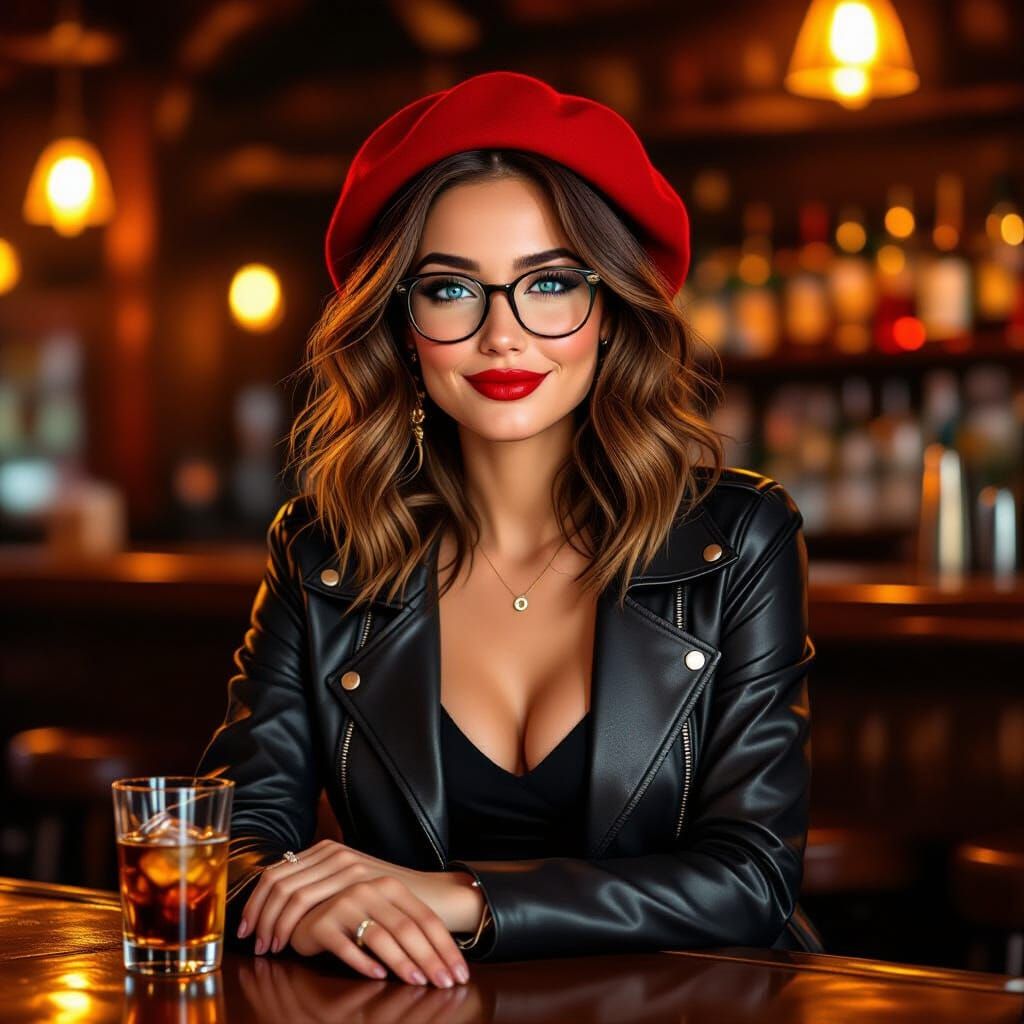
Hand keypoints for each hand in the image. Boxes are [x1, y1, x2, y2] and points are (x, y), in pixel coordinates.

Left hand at [238, 840, 469, 986]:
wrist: (432, 898)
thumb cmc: (389, 900)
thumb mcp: (350, 885)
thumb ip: (322, 887)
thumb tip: (279, 907)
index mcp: (328, 851)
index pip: (276, 872)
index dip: (256, 903)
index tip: (247, 931)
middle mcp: (335, 854)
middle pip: (278, 883)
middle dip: (260, 918)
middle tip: (258, 947)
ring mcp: (347, 869)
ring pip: (292, 898)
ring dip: (276, 927)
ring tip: (272, 952)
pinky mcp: (359, 888)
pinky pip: (314, 910)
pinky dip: (298, 933)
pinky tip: (294, 950)